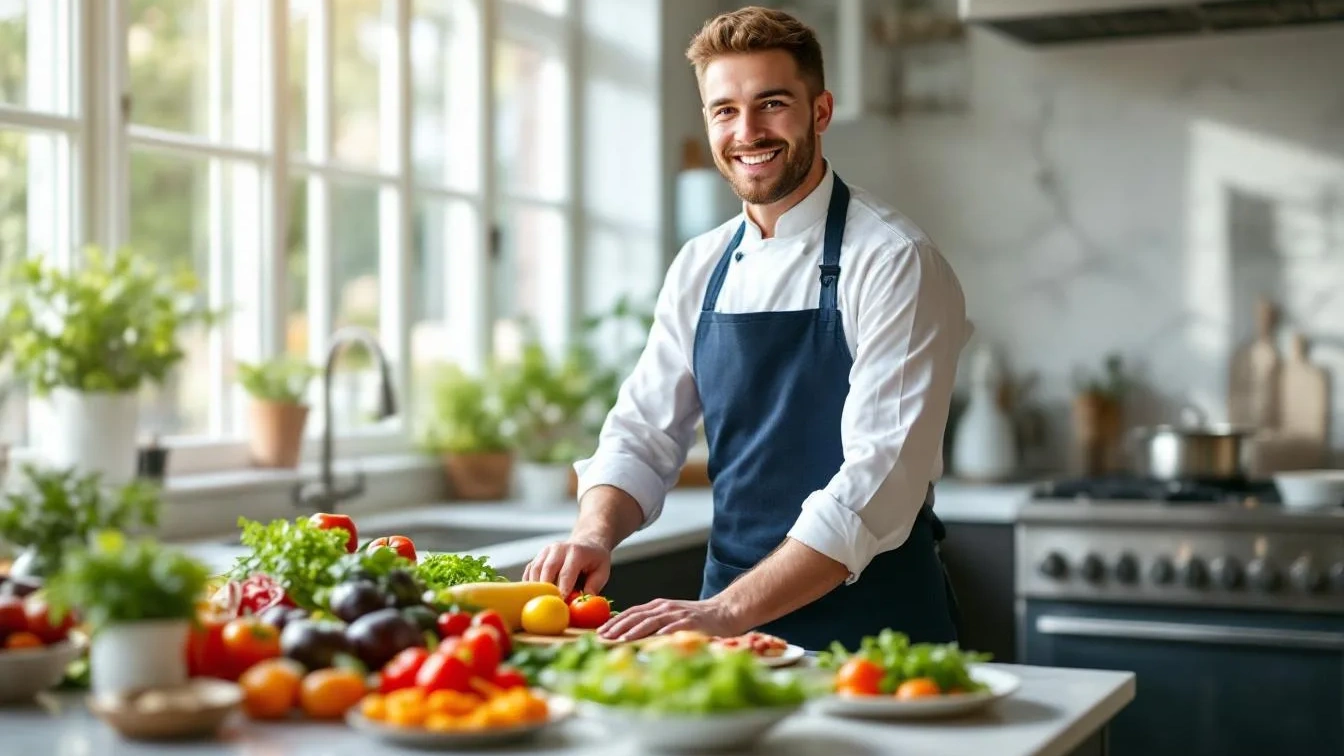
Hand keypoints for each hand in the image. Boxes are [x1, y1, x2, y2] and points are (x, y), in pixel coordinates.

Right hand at [522, 539, 611, 596]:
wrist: (586, 542)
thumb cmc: (595, 560)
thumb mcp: (602, 571)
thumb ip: (593, 586)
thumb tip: (582, 603)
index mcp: (576, 552)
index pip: (566, 573)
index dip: (562, 589)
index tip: (560, 604)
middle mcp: (559, 548)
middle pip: (547, 570)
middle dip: (546, 590)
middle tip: (547, 607)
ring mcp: (546, 551)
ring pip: (535, 570)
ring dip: (536, 588)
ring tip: (539, 603)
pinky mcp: (538, 556)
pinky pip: (529, 571)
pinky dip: (529, 584)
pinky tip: (533, 596)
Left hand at [598, 597, 743, 641]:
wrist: (724, 612)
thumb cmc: (696, 619)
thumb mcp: (670, 617)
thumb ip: (653, 623)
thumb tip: (630, 635)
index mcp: (658, 606)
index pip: (632, 612)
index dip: (615, 621)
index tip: (600, 632)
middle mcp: (665, 607)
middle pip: (637, 616)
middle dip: (618, 626)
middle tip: (602, 637)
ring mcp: (677, 614)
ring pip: (651, 621)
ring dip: (634, 630)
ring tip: (620, 639)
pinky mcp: (690, 622)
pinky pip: (672, 628)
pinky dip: (660, 633)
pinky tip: (650, 640)